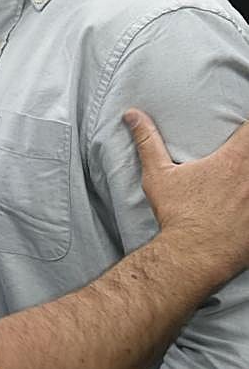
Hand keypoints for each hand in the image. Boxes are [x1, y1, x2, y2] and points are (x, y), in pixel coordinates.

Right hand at [124, 108, 248, 283]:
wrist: (192, 255)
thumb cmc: (176, 214)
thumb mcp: (158, 175)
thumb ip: (148, 141)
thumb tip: (132, 114)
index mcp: (231, 161)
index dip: (246, 129)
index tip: (241, 132)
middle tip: (239, 161)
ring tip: (240, 186)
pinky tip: (244, 207)